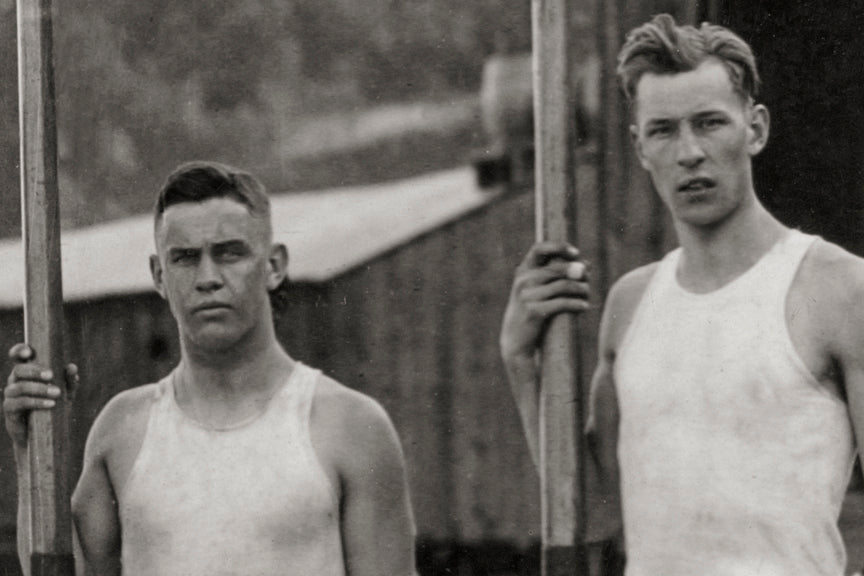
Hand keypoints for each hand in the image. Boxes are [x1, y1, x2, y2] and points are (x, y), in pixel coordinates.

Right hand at [4, 344, 78, 447]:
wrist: (42, 434)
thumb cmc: (53, 406)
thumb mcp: (65, 393)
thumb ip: (69, 380)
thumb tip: (72, 367)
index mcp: (27, 372)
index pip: (17, 356)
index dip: (19, 350)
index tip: (28, 352)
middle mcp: (15, 381)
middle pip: (18, 370)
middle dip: (34, 371)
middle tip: (51, 375)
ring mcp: (10, 395)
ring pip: (19, 387)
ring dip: (39, 389)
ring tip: (57, 393)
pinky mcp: (10, 410)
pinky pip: (19, 403)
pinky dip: (36, 402)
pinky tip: (50, 404)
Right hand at [500, 242, 589, 361]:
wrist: (515, 342)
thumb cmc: (531, 314)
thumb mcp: (537, 292)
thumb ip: (556, 277)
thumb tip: (585, 265)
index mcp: (522, 272)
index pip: (539, 249)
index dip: (559, 247)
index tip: (576, 253)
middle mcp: (523, 281)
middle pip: (557, 268)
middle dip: (577, 273)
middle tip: (588, 279)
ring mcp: (527, 296)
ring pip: (563, 285)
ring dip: (581, 289)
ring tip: (588, 294)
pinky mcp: (534, 311)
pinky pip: (563, 303)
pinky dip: (577, 304)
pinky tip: (585, 306)